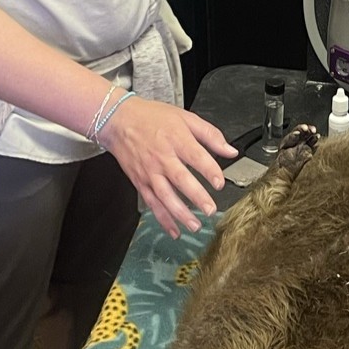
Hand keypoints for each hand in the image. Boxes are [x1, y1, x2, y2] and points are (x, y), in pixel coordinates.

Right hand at [99, 95, 237, 236]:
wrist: (117, 120)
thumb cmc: (151, 118)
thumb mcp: (184, 118)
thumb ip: (210, 135)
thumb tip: (231, 151)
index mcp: (176, 139)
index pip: (195, 156)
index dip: (208, 170)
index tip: (219, 182)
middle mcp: (162, 157)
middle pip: (180, 179)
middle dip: (196, 196)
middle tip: (210, 210)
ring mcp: (150, 172)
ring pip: (165, 195)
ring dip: (180, 213)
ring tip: (195, 225)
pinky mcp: (141, 182)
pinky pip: (152, 203)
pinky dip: (163, 219)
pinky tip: (174, 230)